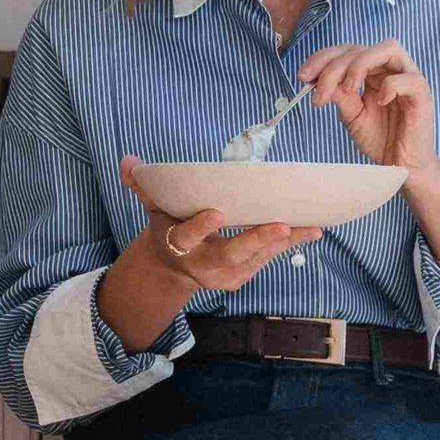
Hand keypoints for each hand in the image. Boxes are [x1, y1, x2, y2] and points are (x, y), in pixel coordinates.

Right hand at [95, 159, 323, 358]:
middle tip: (281, 225)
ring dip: (283, 242)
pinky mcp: (242, 277)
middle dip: (255, 241)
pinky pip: (266, 259)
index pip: (187, 237)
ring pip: (255, 258)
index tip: (218, 213)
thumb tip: (130, 162)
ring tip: (310, 226)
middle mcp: (200, 264)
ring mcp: (223, 274)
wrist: (176, 264)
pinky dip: (288, 245)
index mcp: (177, 245)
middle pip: (229, 254)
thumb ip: (143, 185)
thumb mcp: (155, 206)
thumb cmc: (171, 224)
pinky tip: (310, 230)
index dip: (201, 227)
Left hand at [296, 37, 436, 174]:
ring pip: (389, 48)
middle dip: (334, 66)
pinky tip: (378, 101)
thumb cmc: (380, 139)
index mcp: (374, 72)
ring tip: (348, 89)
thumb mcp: (351, 114)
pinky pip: (408, 78)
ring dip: (360, 64)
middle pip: (362, 48)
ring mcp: (409, 79)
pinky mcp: (422, 95)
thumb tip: (317, 78)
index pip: (348, 50)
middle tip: (319, 92)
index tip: (303, 77)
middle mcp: (391, 70)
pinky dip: (390, 85)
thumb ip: (339, 94)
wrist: (400, 167)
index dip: (323, 58)